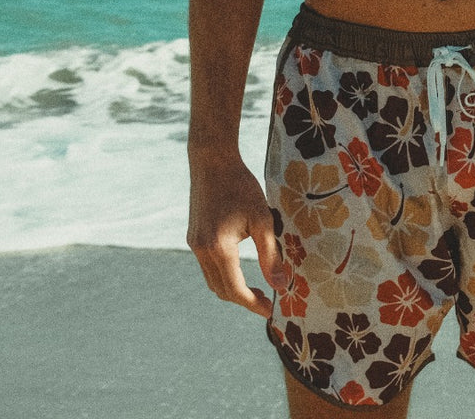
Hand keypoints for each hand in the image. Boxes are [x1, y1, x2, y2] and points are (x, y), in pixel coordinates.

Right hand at [187, 154, 282, 317]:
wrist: (212, 162)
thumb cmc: (242, 187)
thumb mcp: (263, 221)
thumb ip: (270, 256)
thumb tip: (281, 284)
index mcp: (219, 248)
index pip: (235, 290)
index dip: (253, 304)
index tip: (271, 311)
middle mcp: (202, 250)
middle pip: (221, 290)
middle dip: (244, 300)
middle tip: (268, 300)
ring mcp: (194, 244)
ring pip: (212, 280)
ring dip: (232, 289)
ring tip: (257, 288)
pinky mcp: (193, 237)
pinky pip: (207, 266)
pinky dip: (223, 275)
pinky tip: (240, 269)